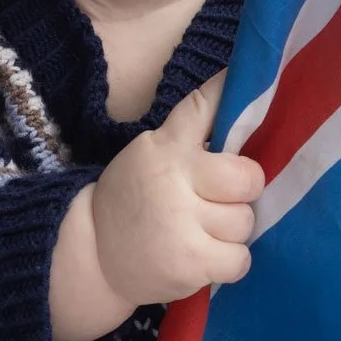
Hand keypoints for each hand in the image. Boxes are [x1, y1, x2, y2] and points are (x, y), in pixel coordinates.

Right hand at [90, 68, 263, 306]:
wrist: (92, 255)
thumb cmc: (131, 199)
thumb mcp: (149, 154)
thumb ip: (188, 133)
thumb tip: (236, 92)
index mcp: (165, 148)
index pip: (202, 108)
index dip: (228, 92)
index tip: (247, 76)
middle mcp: (175, 181)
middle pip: (248, 177)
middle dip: (241, 191)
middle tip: (218, 199)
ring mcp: (183, 225)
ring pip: (245, 222)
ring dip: (230, 230)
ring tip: (202, 231)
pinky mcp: (191, 263)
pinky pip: (241, 259)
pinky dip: (228, 261)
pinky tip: (203, 256)